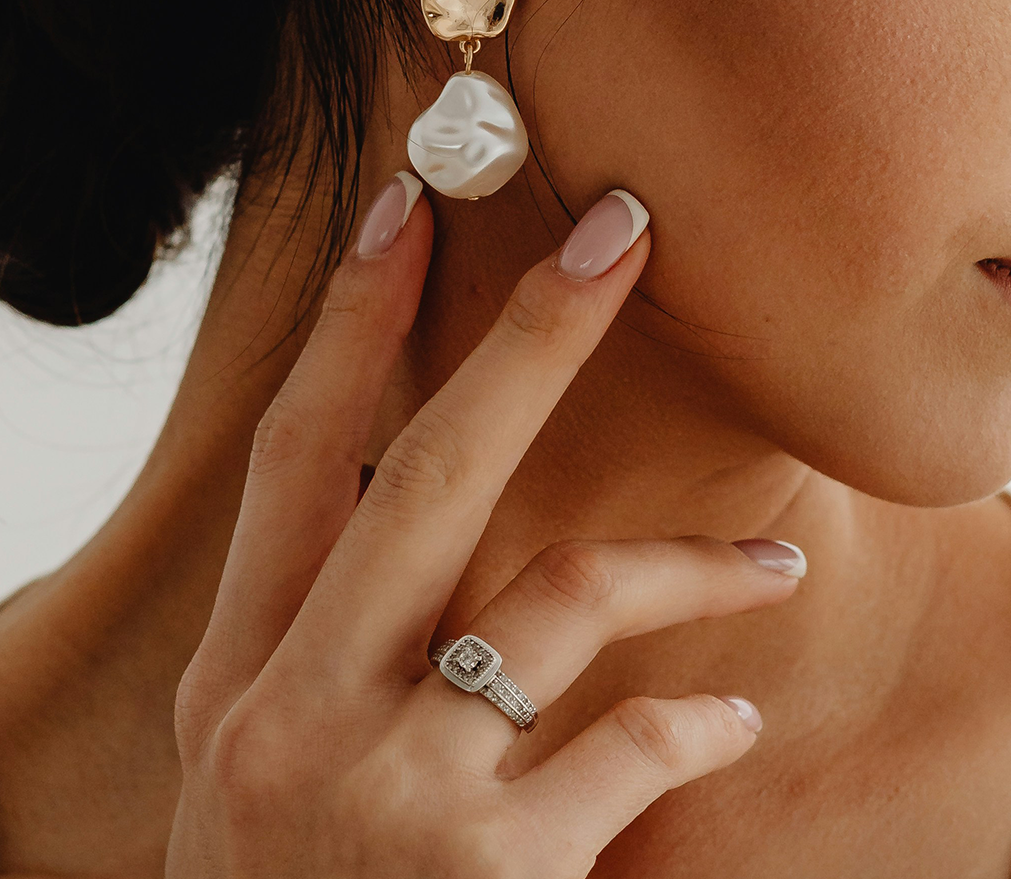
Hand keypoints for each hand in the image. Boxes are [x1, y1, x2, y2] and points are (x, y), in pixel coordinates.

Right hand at [165, 177, 804, 876]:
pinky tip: (728, 707)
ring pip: (559, 590)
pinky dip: (695, 712)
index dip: (350, 322)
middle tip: (622, 229)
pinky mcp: (491, 870)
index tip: (407, 199)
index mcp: (239, 682)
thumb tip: (418, 520)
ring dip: (685, 557)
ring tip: (770, 557)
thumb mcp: (253, 791)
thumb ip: (319, 666)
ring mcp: (392, 790)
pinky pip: (632, 743)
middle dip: (528, 334)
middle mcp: (297, 712)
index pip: (296, 459)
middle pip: (428, 467)